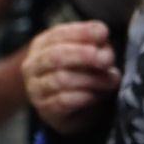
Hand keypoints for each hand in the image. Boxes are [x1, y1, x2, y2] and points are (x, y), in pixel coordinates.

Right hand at [22, 21, 119, 136]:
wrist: (74, 110)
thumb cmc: (80, 74)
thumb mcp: (87, 55)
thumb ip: (94, 44)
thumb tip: (102, 33)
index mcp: (42, 45)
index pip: (59, 34)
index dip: (82, 32)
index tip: (103, 33)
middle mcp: (33, 65)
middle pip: (56, 55)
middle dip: (83, 55)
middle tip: (107, 59)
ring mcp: (36, 89)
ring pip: (61, 79)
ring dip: (90, 79)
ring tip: (110, 81)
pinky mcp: (45, 110)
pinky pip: (63, 101)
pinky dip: (83, 97)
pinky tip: (96, 95)